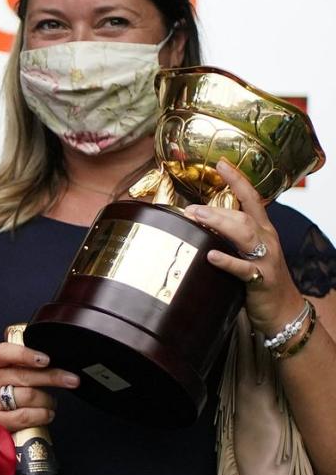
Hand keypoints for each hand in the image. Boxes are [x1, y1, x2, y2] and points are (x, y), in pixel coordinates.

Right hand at [0, 342, 78, 431]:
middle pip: (24, 375)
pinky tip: (47, 413)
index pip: (3, 352)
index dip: (25, 355)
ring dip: (48, 400)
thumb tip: (48, 356)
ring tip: (51, 402)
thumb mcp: (3, 373)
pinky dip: (42, 415)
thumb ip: (19, 361)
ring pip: (29, 396)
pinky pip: (26, 416)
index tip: (46, 359)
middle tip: (71, 380)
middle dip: (52, 377)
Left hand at [188, 159, 306, 335]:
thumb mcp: (247, 252)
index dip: (237, 180)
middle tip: (190, 207)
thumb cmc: (259, 278)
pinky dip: (227, 261)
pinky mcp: (261, 281)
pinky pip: (245, 269)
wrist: (284, 311)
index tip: (221, 163)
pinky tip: (211, 255)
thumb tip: (196, 221)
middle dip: (217, 208)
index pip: (252, 199)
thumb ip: (228, 236)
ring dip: (219, 224)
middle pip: (244, 216)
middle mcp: (266, 241)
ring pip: (245, 235)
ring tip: (197, 217)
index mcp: (263, 231)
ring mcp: (266, 260)